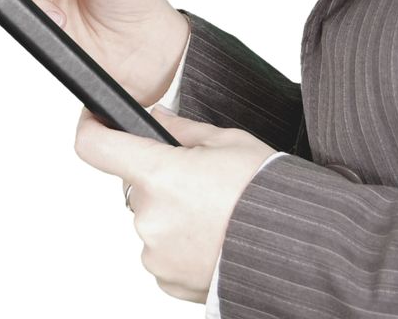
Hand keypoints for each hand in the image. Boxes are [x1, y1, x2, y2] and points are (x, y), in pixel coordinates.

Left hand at [74, 105, 275, 303]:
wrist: (305, 254)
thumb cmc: (270, 194)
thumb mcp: (227, 142)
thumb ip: (180, 129)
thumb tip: (156, 116)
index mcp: (158, 174)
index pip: (95, 147)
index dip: (91, 128)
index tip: (95, 120)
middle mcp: (148, 217)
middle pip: (134, 185)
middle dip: (159, 178)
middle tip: (199, 180)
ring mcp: (156, 254)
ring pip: (150, 219)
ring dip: (171, 212)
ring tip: (215, 213)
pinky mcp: (167, 282)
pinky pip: (161, 252)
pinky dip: (179, 243)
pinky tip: (213, 238)